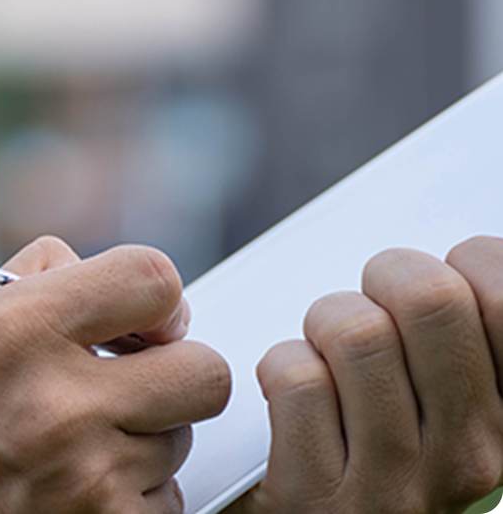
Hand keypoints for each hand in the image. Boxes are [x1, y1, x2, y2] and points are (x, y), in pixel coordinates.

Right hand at [0, 238, 230, 513]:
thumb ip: (36, 282)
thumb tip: (110, 278)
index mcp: (15, 327)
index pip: (155, 279)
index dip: (159, 301)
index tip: (145, 322)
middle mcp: (58, 399)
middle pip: (205, 371)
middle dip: (175, 374)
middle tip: (135, 382)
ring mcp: (87, 477)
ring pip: (181, 442)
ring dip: (142, 440)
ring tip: (77, 445)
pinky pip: (165, 502)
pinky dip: (130, 497)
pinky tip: (75, 489)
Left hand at [230, 236, 502, 513]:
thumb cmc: (370, 444)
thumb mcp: (439, 398)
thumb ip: (449, 334)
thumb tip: (456, 256)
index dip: (463, 265)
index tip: (431, 289)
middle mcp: (468, 456)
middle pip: (429, 296)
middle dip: (383, 276)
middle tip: (370, 306)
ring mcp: (395, 483)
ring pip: (355, 330)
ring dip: (322, 323)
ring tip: (324, 355)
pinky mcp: (317, 496)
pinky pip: (297, 377)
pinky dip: (278, 365)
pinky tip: (288, 396)